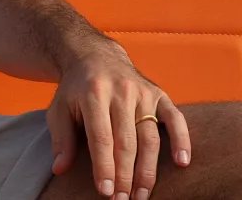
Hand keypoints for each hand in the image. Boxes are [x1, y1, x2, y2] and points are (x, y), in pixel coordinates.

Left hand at [47, 37, 191, 199]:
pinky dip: (181, 140)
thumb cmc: (75, 89)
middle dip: (125, 176)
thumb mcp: (59, 107)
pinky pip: (175, 118)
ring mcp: (142, 92)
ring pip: (150, 137)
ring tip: (142, 195)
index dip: (104, 167)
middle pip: (126, 142)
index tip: (106, 192)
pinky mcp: (159, 94)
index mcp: (93, 93)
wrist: (95, 55)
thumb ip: (61, 138)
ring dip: (148, 170)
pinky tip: (182, 163)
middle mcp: (120, 91)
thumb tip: (59, 169)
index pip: (101, 137)